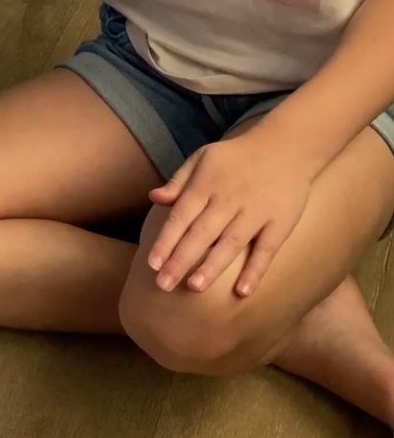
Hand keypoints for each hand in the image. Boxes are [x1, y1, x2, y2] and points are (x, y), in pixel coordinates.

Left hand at [147, 133, 313, 296]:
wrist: (285, 145)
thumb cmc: (237, 157)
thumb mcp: (203, 158)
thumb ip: (179, 181)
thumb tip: (153, 198)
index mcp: (205, 184)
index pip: (180, 216)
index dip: (165, 241)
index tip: (151, 264)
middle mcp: (227, 199)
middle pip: (201, 233)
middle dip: (180, 260)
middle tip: (163, 285)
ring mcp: (255, 211)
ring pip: (230, 243)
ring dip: (212, 266)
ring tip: (194, 287)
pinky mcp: (279, 222)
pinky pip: (266, 249)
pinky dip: (255, 270)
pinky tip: (242, 292)